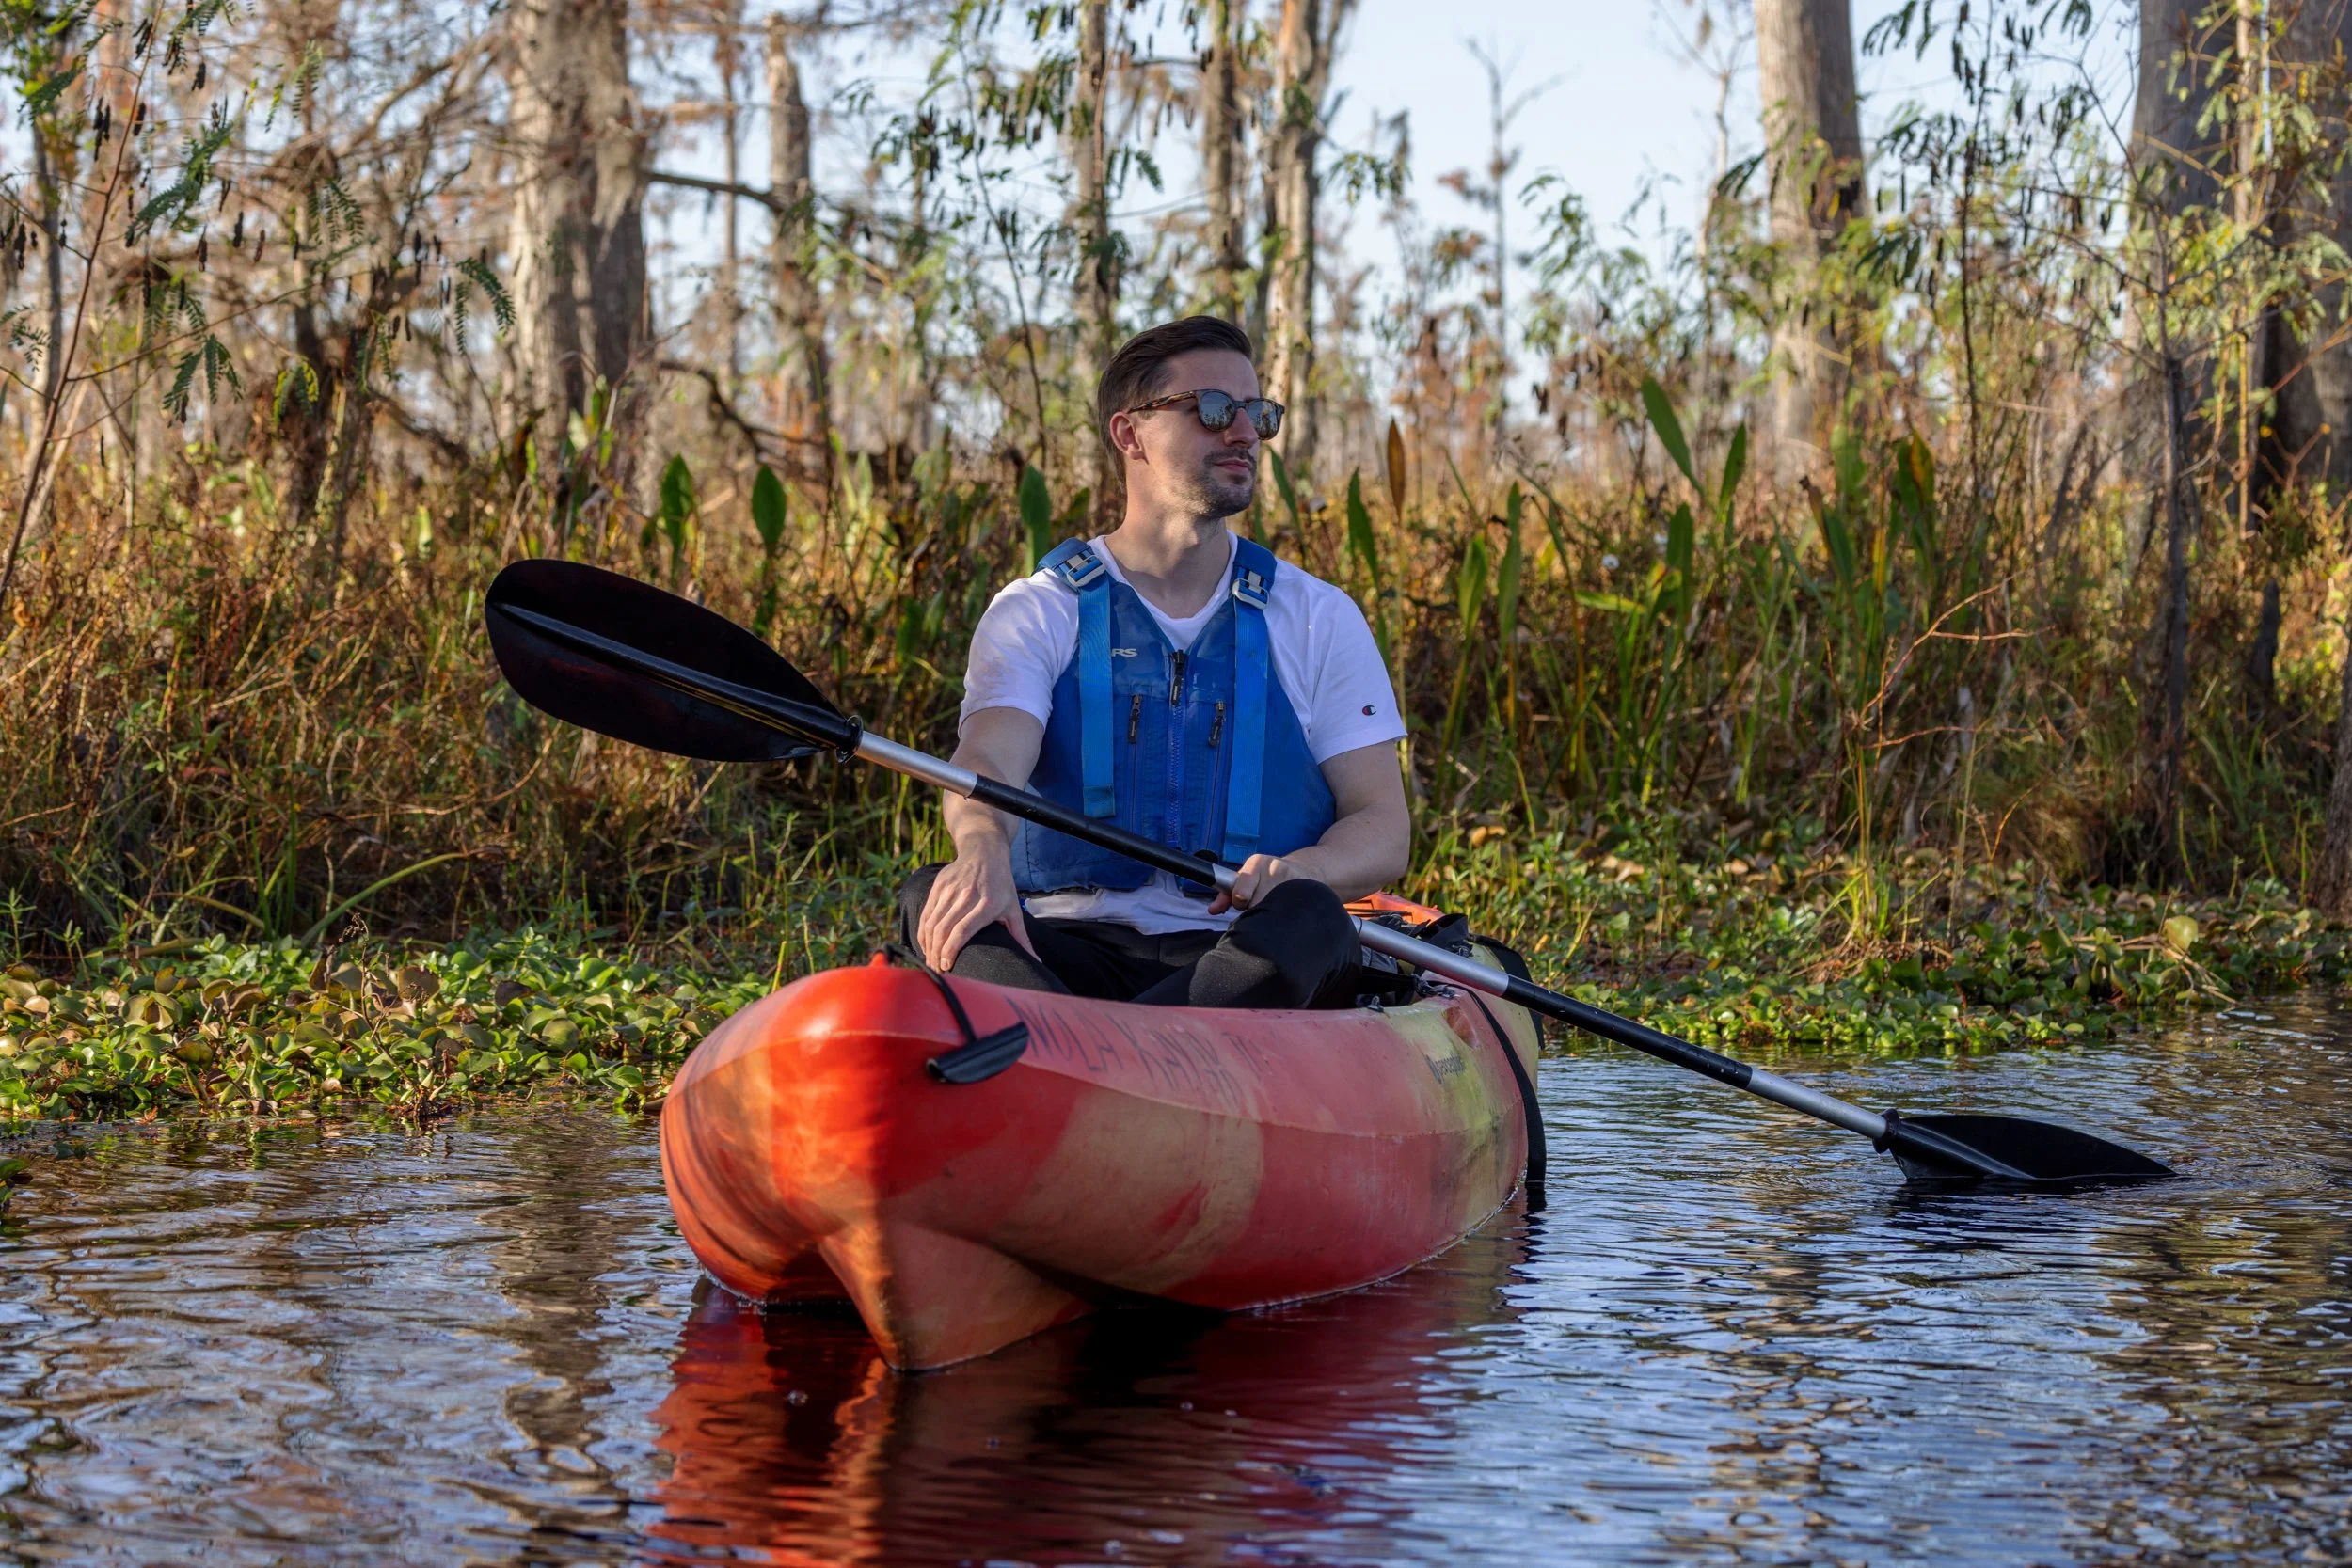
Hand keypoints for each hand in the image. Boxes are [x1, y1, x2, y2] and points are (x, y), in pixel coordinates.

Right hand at [918, 838, 1038, 969]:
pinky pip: (925, 913)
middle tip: (937, 970)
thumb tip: (1036, 962)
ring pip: (931, 923)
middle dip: (936, 954)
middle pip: (943, 930)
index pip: (962, 931)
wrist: (984, 851)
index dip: (950, 951)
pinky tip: (926, 945)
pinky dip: (922, 932)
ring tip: (931, 961)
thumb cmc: (1001, 884)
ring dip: (928, 946)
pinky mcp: (938, 885)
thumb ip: (1021, 937)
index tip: (947, 967)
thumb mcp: (1013, 909)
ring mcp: (950, 889)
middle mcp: (966, 896)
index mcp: (986, 904)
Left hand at [1206, 853, 1298, 914]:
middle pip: (1255, 904)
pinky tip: (1284, 908)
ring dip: (1269, 913)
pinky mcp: (1305, 889)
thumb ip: (1226, 895)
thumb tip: (1212, 910)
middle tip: (1259, 903)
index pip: (1241, 893)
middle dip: (1254, 908)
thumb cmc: (1265, 878)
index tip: (1242, 901)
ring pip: (1270, 909)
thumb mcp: (1246, 879)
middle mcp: (1274, 868)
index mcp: (1256, 863)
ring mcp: (1291, 879)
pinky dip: (1282, 914)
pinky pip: (1287, 912)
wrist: (1301, 870)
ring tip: (1272, 904)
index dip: (1240, 902)